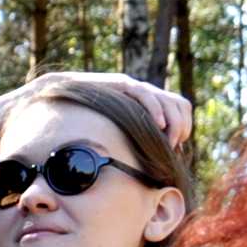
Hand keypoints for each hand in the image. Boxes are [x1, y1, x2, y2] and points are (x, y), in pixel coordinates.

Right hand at [42, 73, 193, 153]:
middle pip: (180, 104)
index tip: (176, 146)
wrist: (61, 95)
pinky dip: (156, 110)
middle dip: (182, 127)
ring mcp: (135, 87)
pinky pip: (145, 95)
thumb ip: (131, 140)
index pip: (181, 107)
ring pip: (168, 100)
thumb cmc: (86, 118)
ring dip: (173, 123)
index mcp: (148, 102)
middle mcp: (146, 93)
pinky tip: (159, 125)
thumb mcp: (116, 132)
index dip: (185, 126)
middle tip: (171, 147)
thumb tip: (147, 161)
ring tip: (167, 141)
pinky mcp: (122, 84)